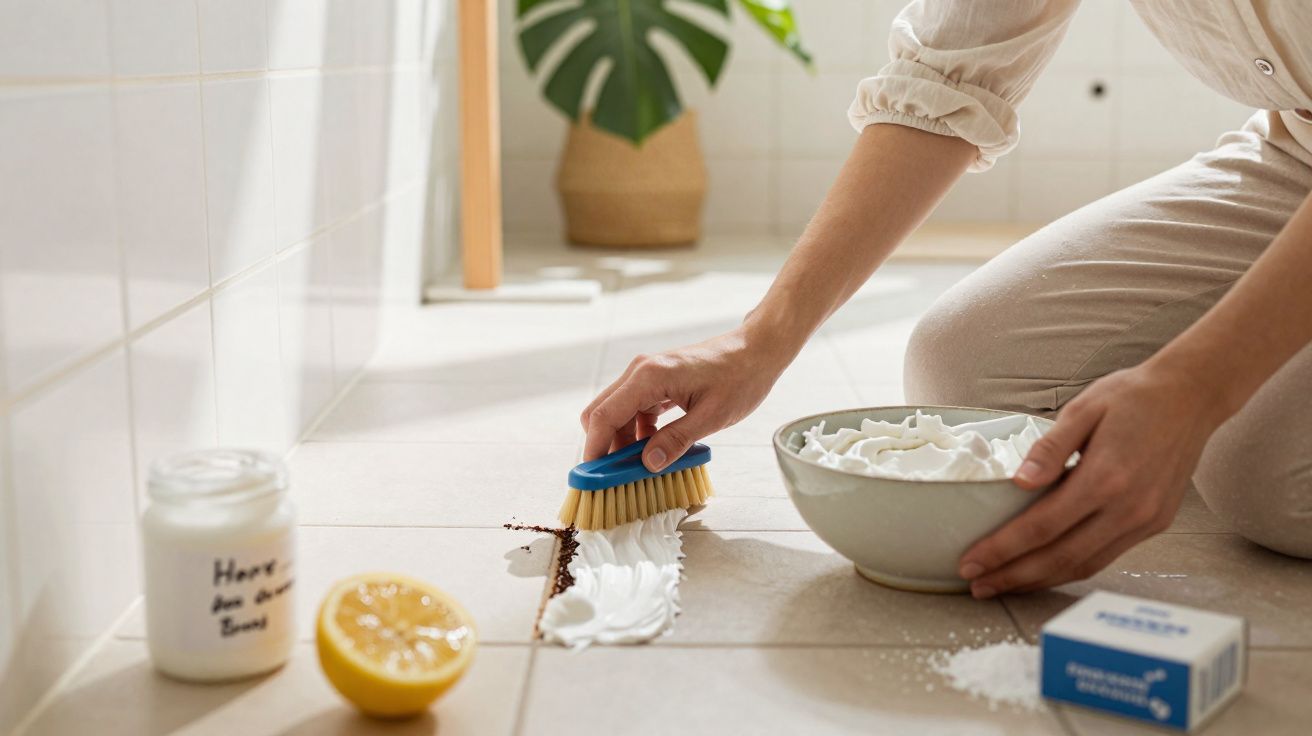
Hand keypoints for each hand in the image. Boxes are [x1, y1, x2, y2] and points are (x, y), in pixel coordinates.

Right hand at [581, 327, 786, 470]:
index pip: (604, 416)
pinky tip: (655, 448)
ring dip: (623, 441)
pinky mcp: (656, 381)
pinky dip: (637, 432)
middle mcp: (640, 372)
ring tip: (642, 467)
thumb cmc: (740, 377)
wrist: (756, 350)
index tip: (594, 478)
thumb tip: (647, 464)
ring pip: (617, 413)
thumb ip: (676, 441)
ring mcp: (647, 375)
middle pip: (603, 414)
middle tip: (618, 477)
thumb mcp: (711, 416)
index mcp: (649, 377)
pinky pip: (634, 409)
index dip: (595, 450)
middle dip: (605, 447)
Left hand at [957, 363, 1230, 597]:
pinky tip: (1043, 569)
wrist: (1191, 398)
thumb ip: (1050, 447)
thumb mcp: (1084, 408)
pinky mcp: (1154, 524)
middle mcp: (1128, 508)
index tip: (970, 562)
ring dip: (1040, 580)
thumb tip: (1019, 482)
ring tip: (1002, 584)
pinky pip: (1106, 557)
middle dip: (1014, 576)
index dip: (1003, 549)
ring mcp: (1145, 521)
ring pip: (1085, 565)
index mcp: (1106, 477)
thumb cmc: (1133, 396)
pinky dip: (1070, 568)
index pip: (1042, 526)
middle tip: (977, 586)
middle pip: (1061, 557)